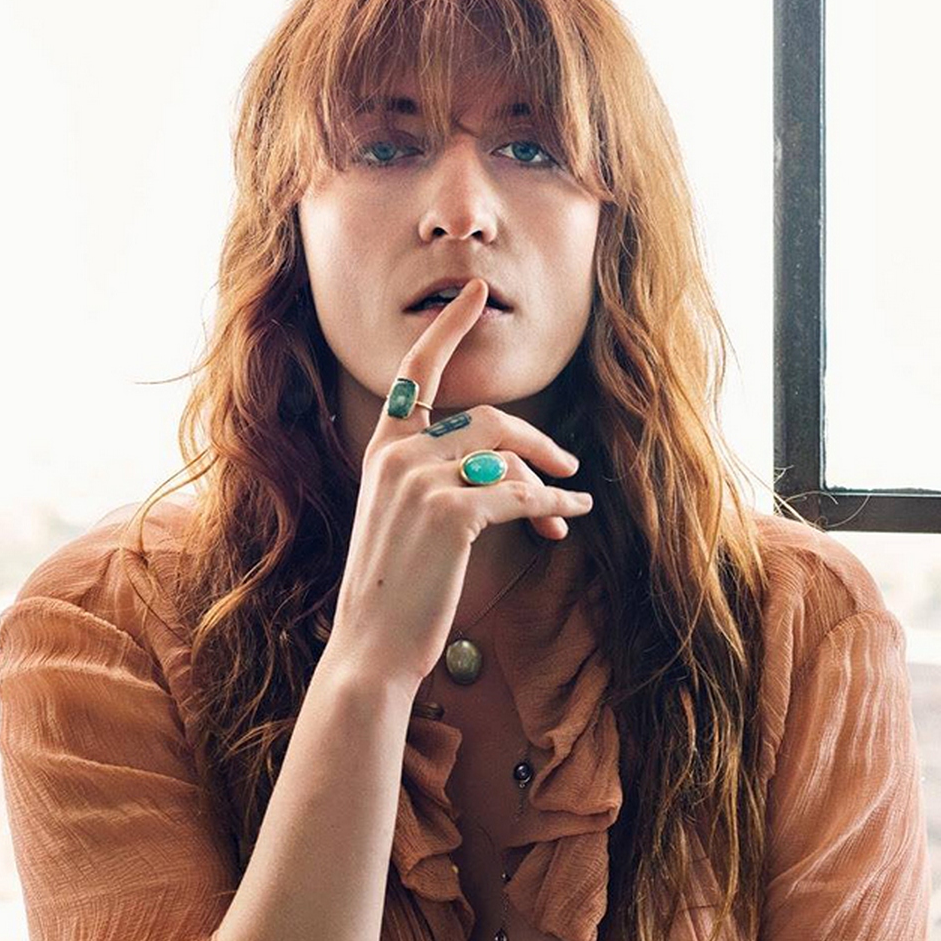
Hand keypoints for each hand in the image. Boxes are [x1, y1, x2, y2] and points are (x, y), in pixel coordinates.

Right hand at [325, 277, 592, 695]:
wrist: (371, 648)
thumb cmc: (391, 593)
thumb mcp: (399, 523)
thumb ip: (433, 482)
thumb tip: (504, 471)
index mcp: (382, 452)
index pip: (417, 372)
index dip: (449, 327)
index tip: (476, 293)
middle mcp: (397, 456)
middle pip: (487, 418)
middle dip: (536, 440)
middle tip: (568, 465)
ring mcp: (422, 481)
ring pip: (508, 456)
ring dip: (548, 480)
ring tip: (568, 506)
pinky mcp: (452, 514)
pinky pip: (521, 495)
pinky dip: (553, 504)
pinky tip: (569, 515)